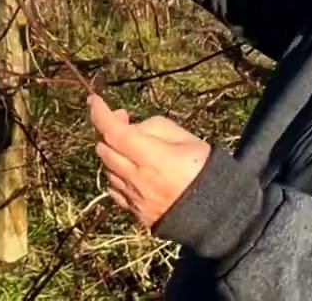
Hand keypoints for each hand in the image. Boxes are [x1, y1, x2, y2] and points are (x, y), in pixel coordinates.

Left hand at [88, 94, 210, 228]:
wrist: (217, 212)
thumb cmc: (203, 168)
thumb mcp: (184, 137)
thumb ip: (153, 127)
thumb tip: (130, 127)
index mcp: (150, 157)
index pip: (113, 131)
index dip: (99, 113)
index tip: (94, 99)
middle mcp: (136, 179)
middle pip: (104, 149)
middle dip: (108, 131)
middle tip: (125, 120)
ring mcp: (134, 198)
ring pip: (107, 169)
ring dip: (113, 153)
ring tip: (133, 146)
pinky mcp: (136, 212)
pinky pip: (115, 189)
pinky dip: (117, 174)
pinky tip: (131, 170)